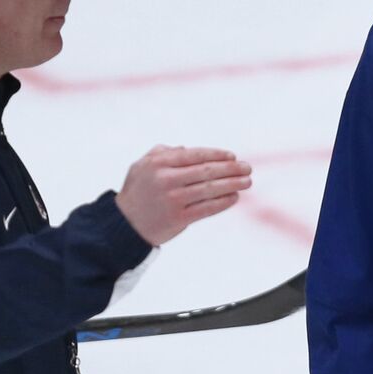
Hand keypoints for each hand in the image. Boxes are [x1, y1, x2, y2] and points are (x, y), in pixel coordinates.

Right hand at [114, 145, 251, 245]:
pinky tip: (234, 197)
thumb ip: (163, 153)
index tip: (233, 157)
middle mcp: (166, 179)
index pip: (195, 155)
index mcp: (159, 163)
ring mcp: (173, 199)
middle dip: (231, 169)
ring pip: (210, 189)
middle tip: (248, 168)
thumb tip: (187, 149)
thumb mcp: (142, 166)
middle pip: (206, 171)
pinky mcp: (178, 218)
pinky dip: (223, 202)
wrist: (124, 224)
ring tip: (247, 182)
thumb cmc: (137, 191)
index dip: (217, 155)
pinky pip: (207, 208)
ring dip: (232, 185)